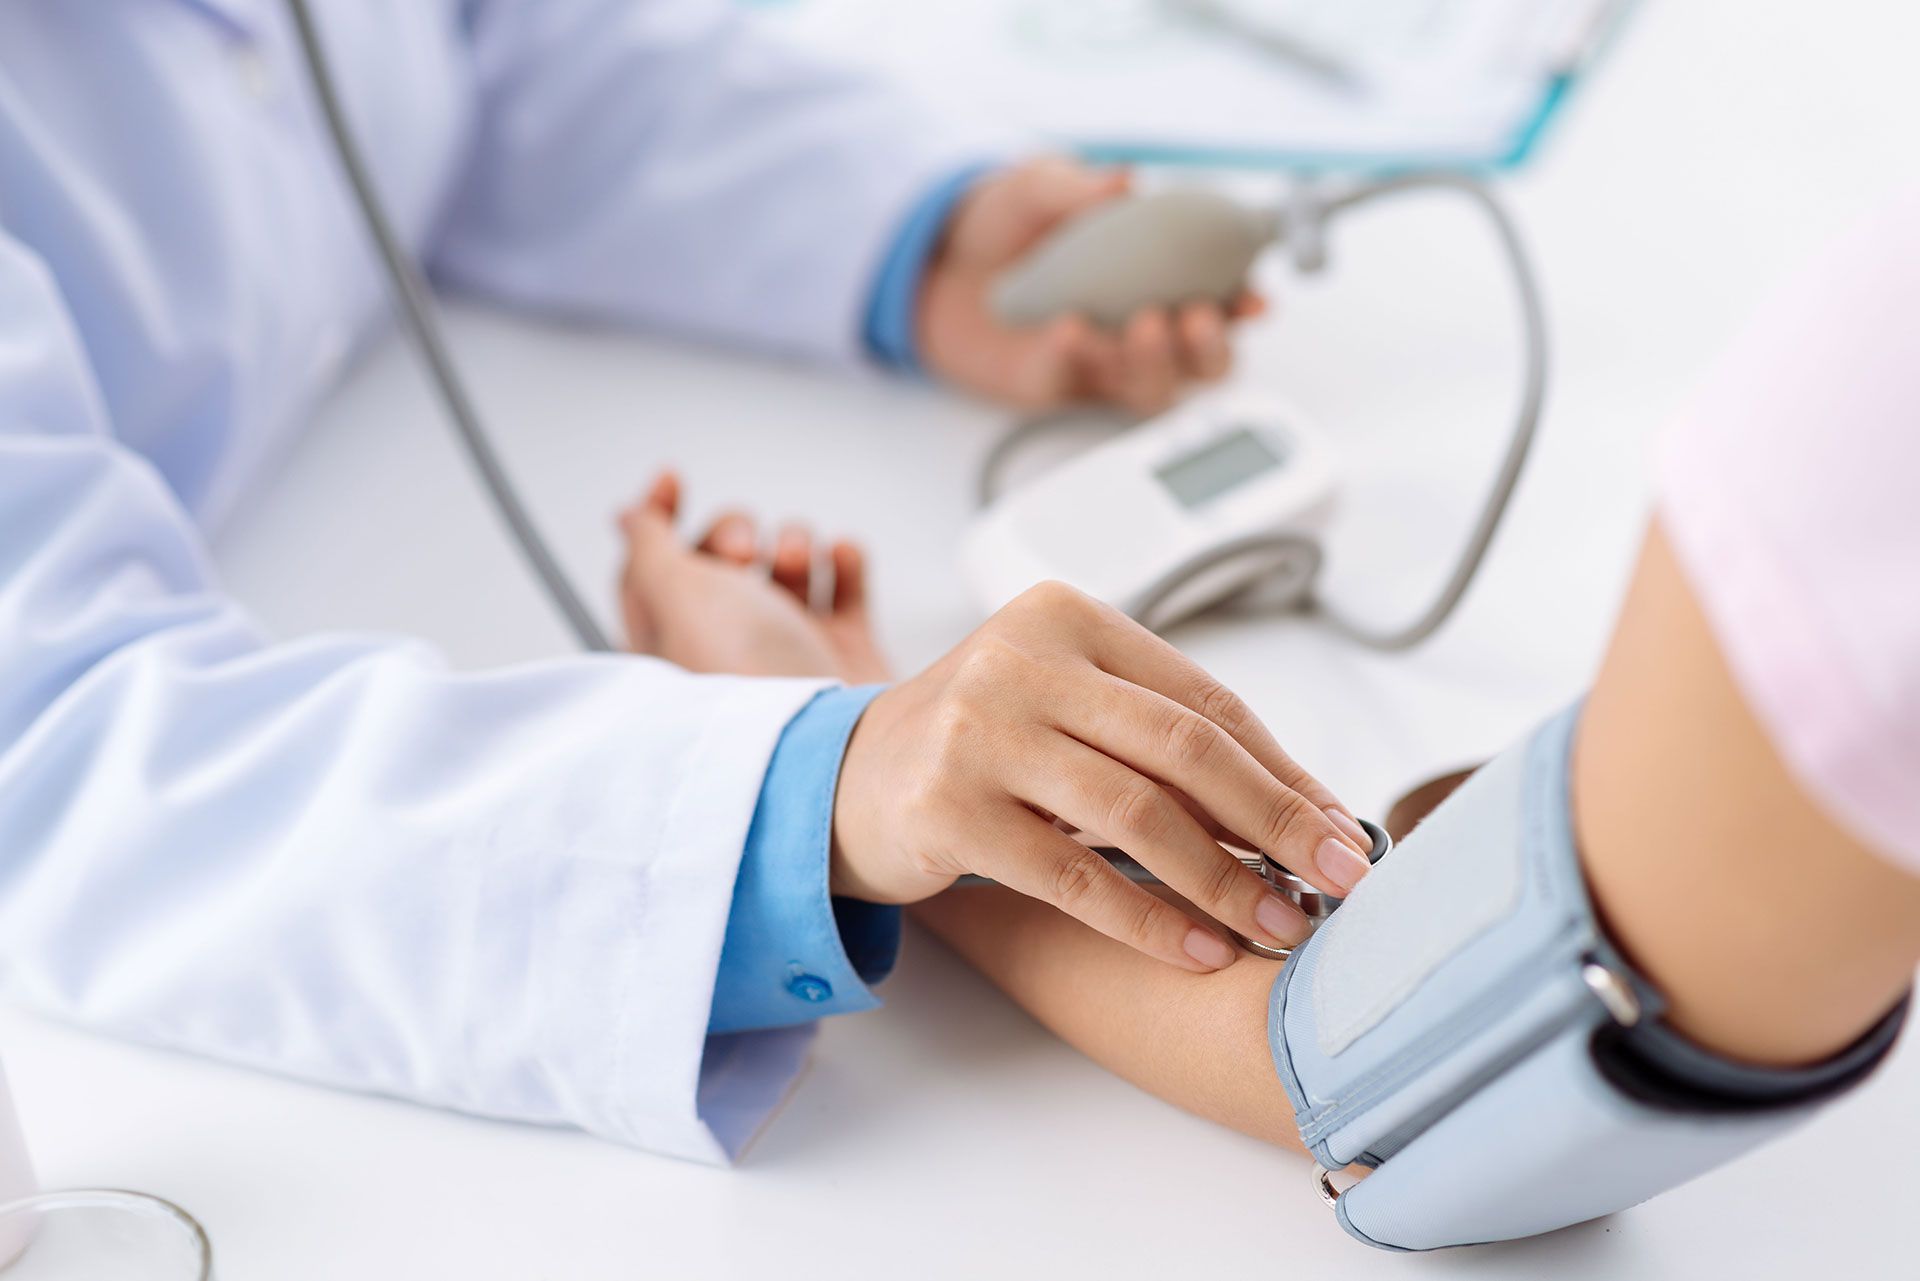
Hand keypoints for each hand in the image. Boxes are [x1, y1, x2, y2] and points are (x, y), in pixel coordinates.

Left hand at [618, 471, 890, 682]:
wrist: (834, 741)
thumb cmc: (748, 675)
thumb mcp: (676, 593)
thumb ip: (649, 546)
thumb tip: (627, 518)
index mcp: (670, 643)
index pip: (648, 570)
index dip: (656, 519)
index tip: (672, 481)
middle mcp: (727, 649)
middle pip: (722, 560)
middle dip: (733, 535)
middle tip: (742, 554)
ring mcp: (789, 651)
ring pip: (785, 566)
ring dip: (792, 542)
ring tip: (797, 560)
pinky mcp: (843, 653)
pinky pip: (843, 585)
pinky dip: (843, 562)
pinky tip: (839, 556)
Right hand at [831, 581, 1374, 971]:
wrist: (843, 780)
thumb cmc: (979, 745)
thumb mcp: (1067, 710)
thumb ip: (1160, 739)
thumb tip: (1302, 812)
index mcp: (1067, 618)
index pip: (1203, 701)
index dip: (1283, 772)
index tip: (1340, 832)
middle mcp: (1021, 660)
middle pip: (1184, 749)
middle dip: (1277, 823)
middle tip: (1339, 881)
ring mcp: (978, 732)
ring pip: (1137, 814)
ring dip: (1224, 882)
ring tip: (1279, 927)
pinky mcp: (948, 809)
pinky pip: (1073, 877)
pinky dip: (1149, 920)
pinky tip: (1200, 950)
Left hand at [918, 156, 1265, 415]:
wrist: (932, 263)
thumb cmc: (1001, 223)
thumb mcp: (1036, 186)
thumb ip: (1077, 184)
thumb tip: (1123, 179)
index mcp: (1157, 275)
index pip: (1221, 298)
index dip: (1246, 305)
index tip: (1254, 299)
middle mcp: (1138, 324)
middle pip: (1202, 362)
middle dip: (1210, 348)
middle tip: (1195, 319)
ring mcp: (1100, 360)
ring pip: (1153, 388)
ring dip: (1156, 363)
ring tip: (1140, 326)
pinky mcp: (1054, 383)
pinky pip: (1075, 384)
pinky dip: (1076, 359)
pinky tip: (1066, 330)